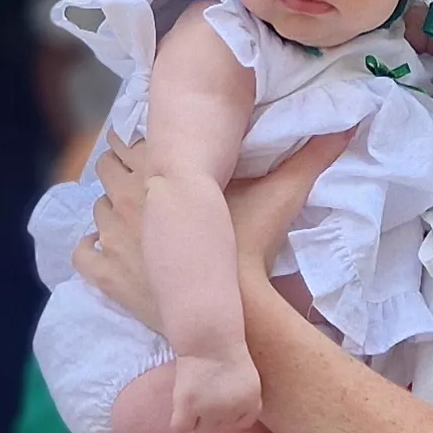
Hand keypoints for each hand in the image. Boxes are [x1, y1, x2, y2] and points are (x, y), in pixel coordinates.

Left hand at [78, 135, 337, 334]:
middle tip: (146, 185)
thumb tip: (350, 121)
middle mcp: (127, 198)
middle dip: (123, 173)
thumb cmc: (253, 245)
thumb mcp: (284, 193)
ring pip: (96, 209)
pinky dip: (92, 250)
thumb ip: (313, 155)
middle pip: (107, 169)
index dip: (141, 146)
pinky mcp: (106, 277)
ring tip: (135, 219)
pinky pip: (83, 255)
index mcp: (158, 169)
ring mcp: (112, 238)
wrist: (232, 310)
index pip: (130, 140)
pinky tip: (110, 251)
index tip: (155, 154)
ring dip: (111, 210)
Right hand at [166, 351, 264, 432]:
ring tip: (195, 392)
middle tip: (207, 388)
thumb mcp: (249, 378)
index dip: (232, 411)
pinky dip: (180, 421)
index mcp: (252, 401)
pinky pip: (181, 427)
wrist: (206, 335)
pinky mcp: (188, 405)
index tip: (224, 395)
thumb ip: (244, 403)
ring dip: (196, 415)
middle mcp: (233, 408)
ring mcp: (210, 408)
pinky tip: (181, 406)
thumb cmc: (225, 352)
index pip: (242, 422)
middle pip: (219, 426)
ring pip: (201, 428)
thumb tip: (235, 426)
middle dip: (213, 412)